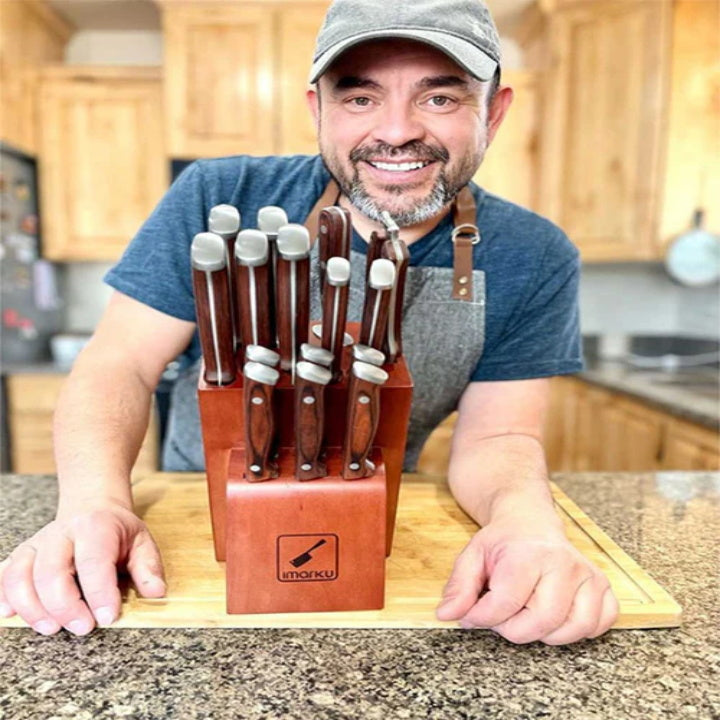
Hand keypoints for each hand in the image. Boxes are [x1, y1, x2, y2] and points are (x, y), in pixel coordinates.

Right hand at [0, 503, 164, 635]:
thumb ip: (148, 567)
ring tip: (51, 628)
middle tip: (83, 627)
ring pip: (21, 575)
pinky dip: (4, 596)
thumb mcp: (141, 541)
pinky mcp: (21, 555)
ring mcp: (37, 544)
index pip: (94, 561)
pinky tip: (11, 615)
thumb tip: (156, 592)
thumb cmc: (116, 530)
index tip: (108, 618)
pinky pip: (4, 575)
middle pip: (51, 571)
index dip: (99, 592)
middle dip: (65, 605)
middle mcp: (61, 533)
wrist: (91, 506)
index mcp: (96, 526)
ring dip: (32, 607)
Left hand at [435, 514, 618, 644]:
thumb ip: (459, 588)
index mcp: (527, 554)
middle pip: (542, 621)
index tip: (473, 617)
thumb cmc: (502, 542)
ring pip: (573, 628)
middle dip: (514, 630)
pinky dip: (580, 630)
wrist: (529, 520)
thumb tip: (446, 615)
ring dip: (546, 634)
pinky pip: (600, 623)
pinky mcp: (601, 585)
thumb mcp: (472, 556)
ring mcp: (586, 574)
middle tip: (502, 617)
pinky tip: (558, 617)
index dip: (483, 618)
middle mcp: (562, 563)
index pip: (507, 603)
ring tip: (528, 616)